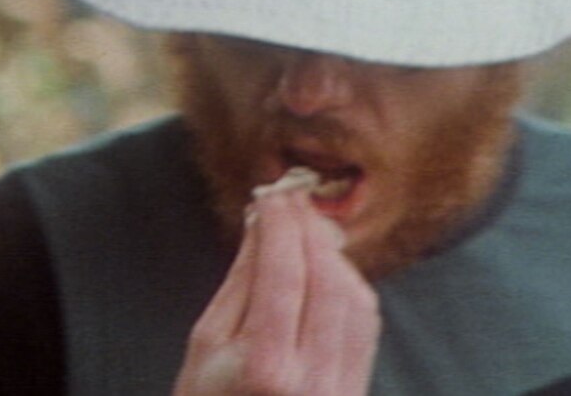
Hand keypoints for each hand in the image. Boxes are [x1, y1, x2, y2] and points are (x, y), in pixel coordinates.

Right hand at [173, 189, 380, 395]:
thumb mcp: (205, 347)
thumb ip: (240, 283)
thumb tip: (263, 225)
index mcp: (265, 370)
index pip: (282, 274)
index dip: (281, 226)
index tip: (275, 194)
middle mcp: (313, 379)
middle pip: (326, 279)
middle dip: (311, 230)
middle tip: (293, 199)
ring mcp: (341, 387)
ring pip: (354, 296)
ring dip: (333, 253)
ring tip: (307, 228)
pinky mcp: (355, 388)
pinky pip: (365, 321)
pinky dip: (349, 283)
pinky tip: (327, 266)